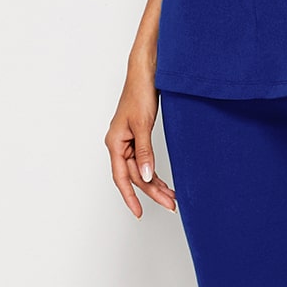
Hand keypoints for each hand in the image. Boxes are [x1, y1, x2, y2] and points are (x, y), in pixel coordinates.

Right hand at [106, 73, 177, 217]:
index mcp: (115, 142)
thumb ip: (145, 152)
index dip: (129, 197)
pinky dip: (155, 172)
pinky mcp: (138, 137)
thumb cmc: (139, 93)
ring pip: (141, 170)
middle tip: (170, 205)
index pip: (122, 177)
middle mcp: (119, 144)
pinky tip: (165, 182)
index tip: (138, 213)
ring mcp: (129, 142)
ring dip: (156, 184)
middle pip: (135, 176)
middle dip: (152, 192)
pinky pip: (145, 161)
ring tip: (172, 197)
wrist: (146, 72)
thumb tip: (148, 176)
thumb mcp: (142, 125)